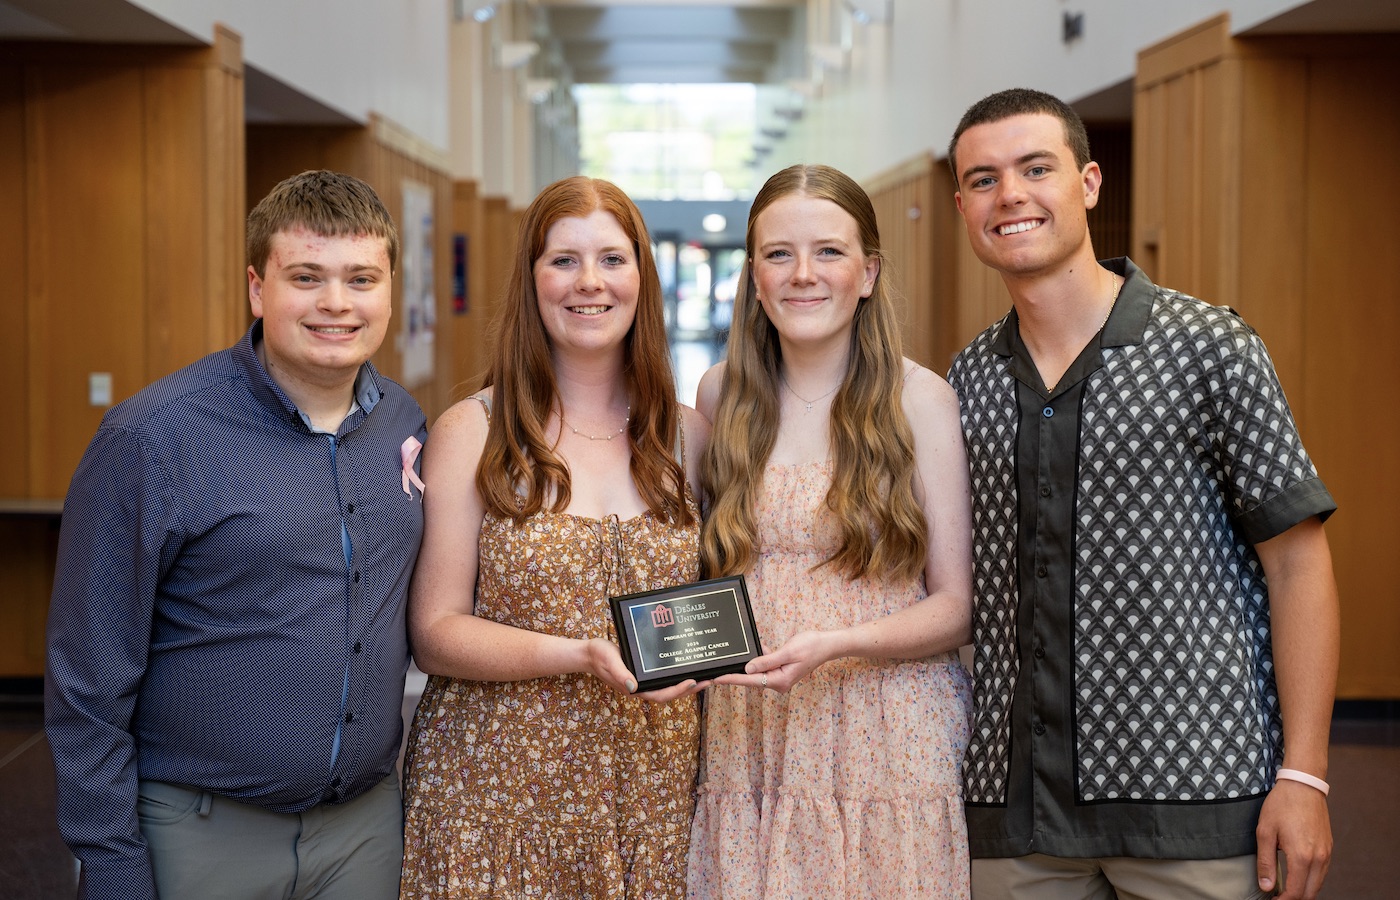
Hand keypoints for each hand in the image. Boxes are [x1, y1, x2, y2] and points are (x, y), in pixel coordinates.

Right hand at [581, 638, 705, 702]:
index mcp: (635, 689)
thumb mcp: (609, 661)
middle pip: (670, 693)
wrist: (590, 653)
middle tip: (710, 679)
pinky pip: (664, 677)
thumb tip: (633, 687)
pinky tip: (687, 668)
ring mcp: (644, 682)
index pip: (661, 695)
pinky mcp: (645, 673)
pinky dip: (677, 675)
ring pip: (670, 687)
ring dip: (687, 684)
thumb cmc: (599, 656)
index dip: (678, 690)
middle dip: (690, 689)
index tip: (693, 682)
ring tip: (706, 676)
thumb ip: (619, 673)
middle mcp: (642, 688)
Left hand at [715, 629, 836, 693]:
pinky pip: (765, 665)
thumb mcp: (788, 652)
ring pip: (757, 672)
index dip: (731, 679)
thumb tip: (748, 669)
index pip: (750, 680)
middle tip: (713, 673)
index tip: (716, 679)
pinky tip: (755, 648)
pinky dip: (758, 658)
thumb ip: (767, 661)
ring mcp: (780, 677)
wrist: (827, 644)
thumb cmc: (811, 647)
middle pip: (751, 679)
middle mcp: (778, 682)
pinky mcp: (781, 670)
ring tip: (726, 663)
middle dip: (733, 674)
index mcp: (780, 680)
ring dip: (745, 666)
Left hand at [1256, 779, 1331, 898]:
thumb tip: (1266, 886)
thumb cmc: (1282, 805)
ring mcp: (1327, 853)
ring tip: (1285, 888)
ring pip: (1318, 884)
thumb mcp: (1265, 832)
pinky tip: (1297, 875)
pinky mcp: (1329, 848)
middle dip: (1294, 898)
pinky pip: (1322, 872)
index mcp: (1302, 856)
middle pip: (1310, 893)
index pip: (1296, 892)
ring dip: (1304, 890)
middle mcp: (1319, 858)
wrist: (1303, 785)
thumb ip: (1266, 862)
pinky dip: (1311, 879)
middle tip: (1278, 896)